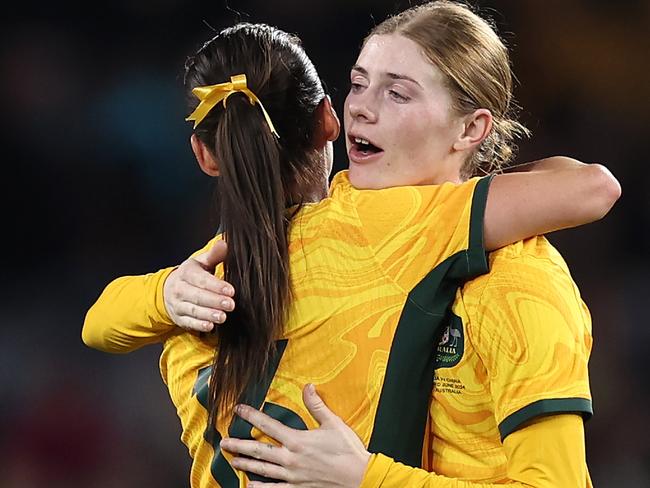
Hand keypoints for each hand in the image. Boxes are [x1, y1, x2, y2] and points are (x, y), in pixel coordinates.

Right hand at [163, 240, 235, 331]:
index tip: (230, 290)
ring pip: (193, 310)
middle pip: (197, 296)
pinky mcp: (179, 318)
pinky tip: (210, 326)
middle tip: (230, 304)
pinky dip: (199, 325)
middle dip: (215, 301)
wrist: (167, 290)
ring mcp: (178, 304)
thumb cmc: (191, 276)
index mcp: (186, 272)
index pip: (201, 279)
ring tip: (222, 316)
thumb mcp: (201, 263)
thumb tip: (224, 243)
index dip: (215, 285)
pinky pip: (189, 322)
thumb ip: (214, 255)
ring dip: (208, 314)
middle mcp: (179, 288)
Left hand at [220, 384, 370, 487]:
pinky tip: (250, 486)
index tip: (238, 410)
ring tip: (232, 459)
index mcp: (297, 440)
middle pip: (259, 450)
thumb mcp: (333, 423)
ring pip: (263, 469)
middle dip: (239, 444)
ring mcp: (293, 475)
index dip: (251, 416)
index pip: (268, 425)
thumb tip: (308, 386)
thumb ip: (317, 405)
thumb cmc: (347, 450)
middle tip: (223, 442)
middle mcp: (291, 458)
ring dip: (246, 464)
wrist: (359, 477)